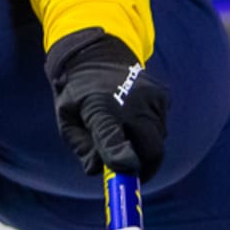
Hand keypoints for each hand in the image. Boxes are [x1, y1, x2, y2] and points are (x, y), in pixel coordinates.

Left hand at [43, 29, 167, 179]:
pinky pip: (161, 126)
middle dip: (143, 167)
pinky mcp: (163, 95)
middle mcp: (132, 102)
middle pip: (151, 150)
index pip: (114, 141)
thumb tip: (98, 170)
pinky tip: (132, 119)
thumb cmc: (78, 92)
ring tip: (125, 135)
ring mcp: (151, 97)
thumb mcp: (67, 117)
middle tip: (132, 172)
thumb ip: (81, 146)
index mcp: (100, 107)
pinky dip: (150, 131)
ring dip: (145, 147)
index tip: (125, 175)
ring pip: (158, 140)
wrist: (97, 53)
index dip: (122, 163)